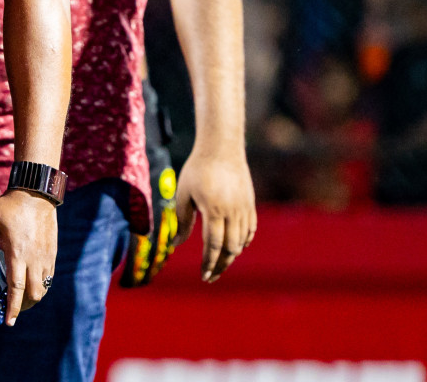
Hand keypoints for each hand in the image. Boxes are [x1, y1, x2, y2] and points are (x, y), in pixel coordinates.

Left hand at [0, 189, 57, 325]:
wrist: (36, 194)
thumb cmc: (9, 207)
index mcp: (17, 253)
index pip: (16, 288)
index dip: (12, 307)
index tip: (8, 322)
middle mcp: (34, 259)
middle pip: (33, 294)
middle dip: (23, 306)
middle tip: (11, 308)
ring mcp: (46, 257)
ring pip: (43, 288)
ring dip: (33, 297)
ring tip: (20, 297)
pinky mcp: (52, 253)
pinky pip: (48, 277)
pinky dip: (40, 284)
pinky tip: (30, 281)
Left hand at [173, 147, 256, 281]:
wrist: (222, 149)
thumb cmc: (197, 169)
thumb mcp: (183, 193)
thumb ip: (181, 220)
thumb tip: (176, 244)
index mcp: (214, 210)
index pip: (213, 245)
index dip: (208, 263)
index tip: (203, 275)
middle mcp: (233, 212)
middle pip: (230, 249)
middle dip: (220, 265)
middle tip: (210, 276)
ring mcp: (245, 209)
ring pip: (242, 242)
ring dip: (231, 256)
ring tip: (219, 265)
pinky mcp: (251, 205)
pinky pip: (250, 231)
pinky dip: (243, 243)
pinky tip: (234, 248)